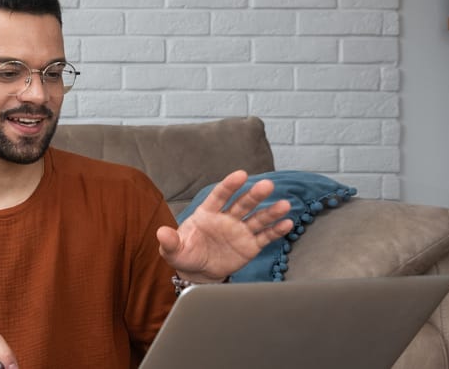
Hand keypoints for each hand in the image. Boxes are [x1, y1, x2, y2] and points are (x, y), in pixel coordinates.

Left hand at [156, 170, 292, 282]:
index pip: (220, 196)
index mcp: (207, 213)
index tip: (241, 174)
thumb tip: (161, 233)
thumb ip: (170, 242)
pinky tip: (287, 223)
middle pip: (243, 203)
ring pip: (257, 218)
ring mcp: (240, 230)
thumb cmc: (185, 254)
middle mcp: (227, 218)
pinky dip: (276, 230)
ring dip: (271, 211)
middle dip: (254, 194)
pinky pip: (265, 236)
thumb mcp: (174, 250)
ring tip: (284, 205)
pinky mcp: (250, 245)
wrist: (198, 272)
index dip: (229, 185)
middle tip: (267, 185)